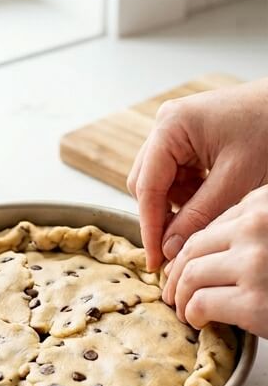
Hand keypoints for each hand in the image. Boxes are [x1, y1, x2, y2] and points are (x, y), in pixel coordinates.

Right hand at [128, 78, 267, 269]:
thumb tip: (167, 250)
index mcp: (171, 127)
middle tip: (178, 247)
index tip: (154, 261)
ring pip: (160, 181)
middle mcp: (165, 125)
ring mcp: (176, 130)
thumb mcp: (238, 180)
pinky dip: (190, 193)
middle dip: (163, 215)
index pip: (147, 187)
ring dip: (178, 205)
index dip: (150, 228)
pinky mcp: (188, 137)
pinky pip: (176, 173)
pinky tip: (212, 200)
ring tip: (206, 217)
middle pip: (146, 184)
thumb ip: (199, 216)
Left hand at [161, 184, 267, 336]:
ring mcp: (256, 263)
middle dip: (178, 274)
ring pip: (191, 275)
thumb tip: (189, 251)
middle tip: (174, 292)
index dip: (193, 251)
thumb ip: (248, 232)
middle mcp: (259, 226)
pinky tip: (199, 320)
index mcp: (266, 204)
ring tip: (185, 309)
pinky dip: (193, 314)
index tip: (184, 267)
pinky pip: (201, 303)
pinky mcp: (254, 301)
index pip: (212, 226)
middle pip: (195, 249)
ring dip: (181, 297)